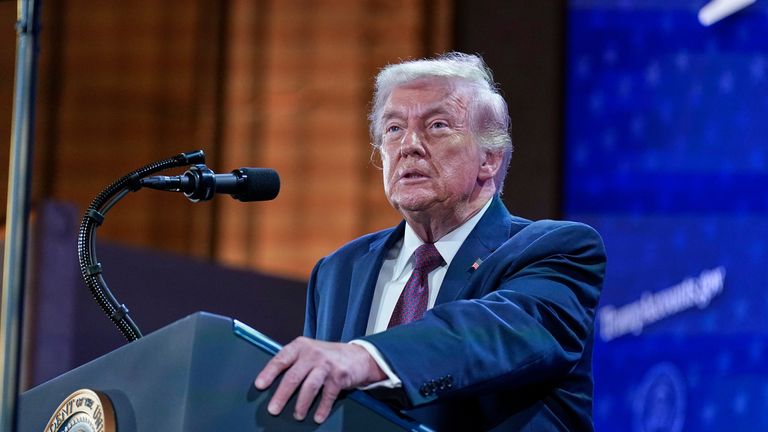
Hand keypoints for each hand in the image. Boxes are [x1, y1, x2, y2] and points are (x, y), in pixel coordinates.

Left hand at [254, 337, 386, 422]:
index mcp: (300, 346)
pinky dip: (322, 408)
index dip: (269, 373)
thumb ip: (293, 362)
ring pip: (309, 387)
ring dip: (301, 404)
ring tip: (297, 416)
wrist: (358, 356)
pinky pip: (328, 395)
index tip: (259, 385)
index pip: (281, 359)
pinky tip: (318, 417)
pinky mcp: (339, 375)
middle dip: (282, 395)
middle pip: (293, 376)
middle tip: (273, 410)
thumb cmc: (327, 357)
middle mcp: (313, 353)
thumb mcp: (309, 352)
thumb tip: (271, 383)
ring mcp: (327, 364)